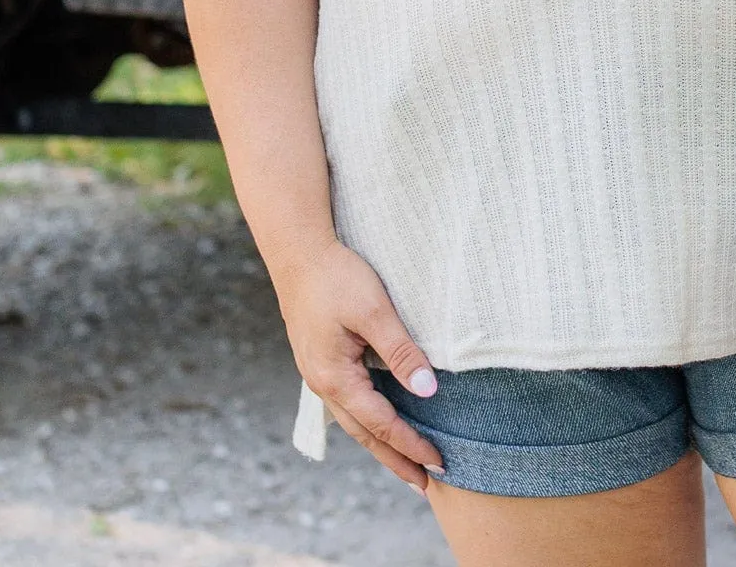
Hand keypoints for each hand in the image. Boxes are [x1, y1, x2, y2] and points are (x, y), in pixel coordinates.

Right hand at [274, 238, 445, 490]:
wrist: (298, 253)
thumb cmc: (337, 277)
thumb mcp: (375, 310)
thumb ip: (401, 351)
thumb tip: (428, 390)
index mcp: (335, 378)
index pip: (381, 423)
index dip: (410, 444)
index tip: (438, 462)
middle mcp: (323, 384)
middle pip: (364, 434)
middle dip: (395, 459)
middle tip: (425, 483)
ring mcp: (318, 374)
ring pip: (354, 421)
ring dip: (381, 443)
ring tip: (405, 462)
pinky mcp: (320, 361)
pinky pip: (347, 402)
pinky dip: (368, 420)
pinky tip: (379, 420)